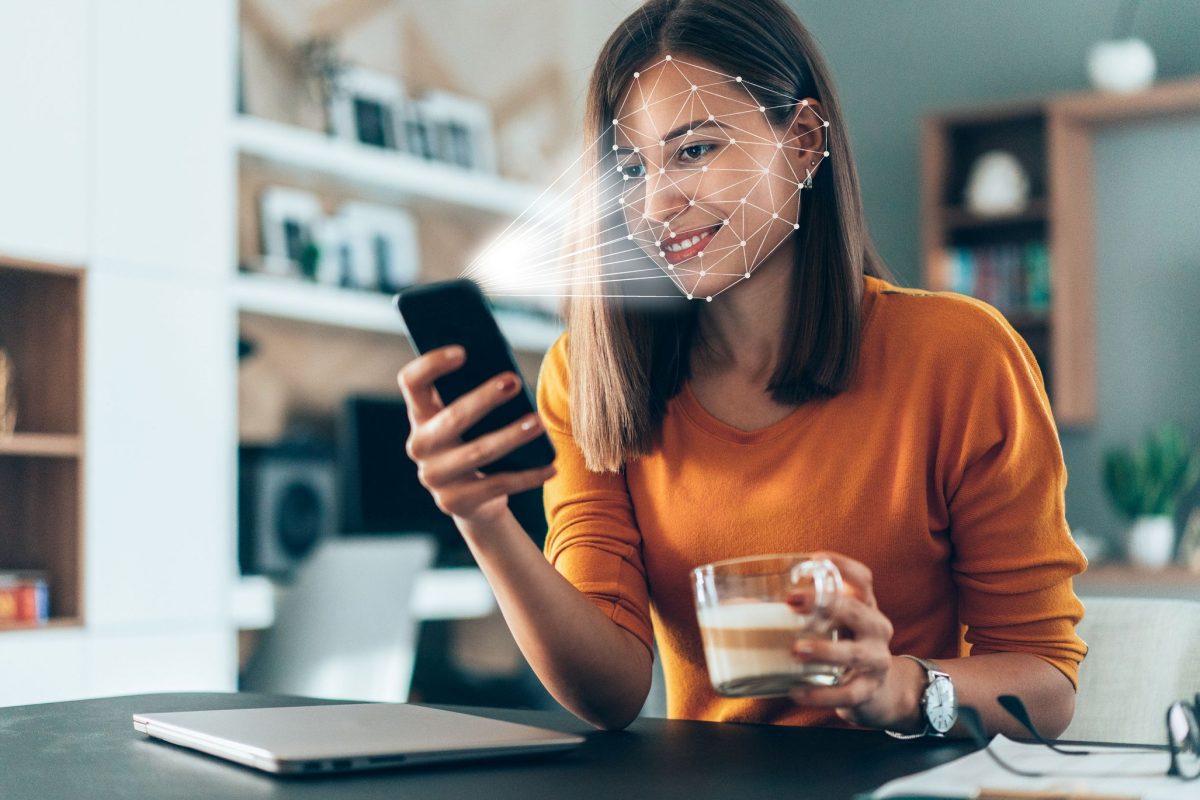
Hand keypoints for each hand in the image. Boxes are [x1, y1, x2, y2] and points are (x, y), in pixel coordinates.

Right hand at [397, 345, 555, 527]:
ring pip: (477, 453)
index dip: (432, 364)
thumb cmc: (477, 440)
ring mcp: (434, 477)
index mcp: (420, 414)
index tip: (463, 351)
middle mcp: (419, 446)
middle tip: (515, 381)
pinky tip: (550, 467)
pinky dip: (528, 476)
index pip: (412, 382)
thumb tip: (508, 375)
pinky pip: (498, 485)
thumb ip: (478, 393)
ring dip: (511, 436)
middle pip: (451, 418)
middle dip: (484, 398)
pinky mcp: (455, 502)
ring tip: (538, 423)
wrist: (473, 499)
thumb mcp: (473, 418)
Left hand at [787, 552, 918, 730]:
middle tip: (792, 601)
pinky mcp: (868, 690)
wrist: (877, 691)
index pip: (863, 579)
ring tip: (796, 650)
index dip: (843, 566)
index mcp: (864, 606)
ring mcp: (876, 660)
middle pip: (857, 610)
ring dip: (825, 650)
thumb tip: (736, 606)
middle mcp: (875, 628)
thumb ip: (796, 612)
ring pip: (854, 653)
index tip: (816, 559)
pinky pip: (847, 693)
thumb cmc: (841, 646)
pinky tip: (797, 692)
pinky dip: (821, 695)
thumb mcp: (829, 624)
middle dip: (826, 604)